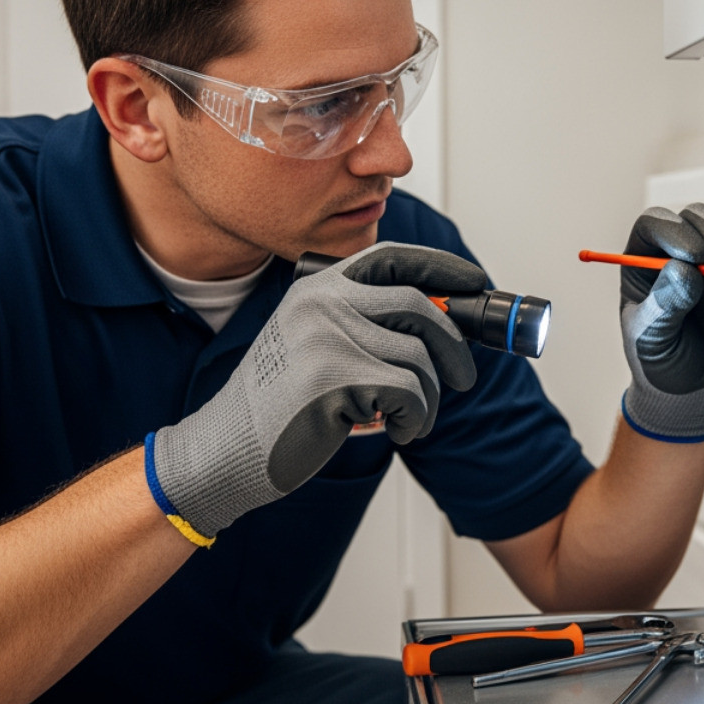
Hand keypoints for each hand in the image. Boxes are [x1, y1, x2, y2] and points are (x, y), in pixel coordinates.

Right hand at [150, 243, 485, 538]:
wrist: (228, 446)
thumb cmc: (280, 402)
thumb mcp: (314, 342)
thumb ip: (363, 322)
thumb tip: (441, 317)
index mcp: (317, 286)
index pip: (392, 257)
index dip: (441, 267)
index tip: (475, 283)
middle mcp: (323, 302)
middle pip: (421, 306)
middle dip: (453, 346)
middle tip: (463, 377)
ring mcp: (328, 336)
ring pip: (420, 357)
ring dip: (428, 397)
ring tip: (410, 417)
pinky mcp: (336, 377)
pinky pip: (410, 391)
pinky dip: (416, 417)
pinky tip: (397, 429)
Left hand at [619, 204, 703, 440]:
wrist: (693, 390)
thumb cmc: (661, 363)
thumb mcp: (651, 340)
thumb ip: (664, 306)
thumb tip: (683, 272)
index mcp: (643, 262)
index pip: (655, 224)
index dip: (675, 231)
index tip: (695, 257)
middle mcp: (679, 253)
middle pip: (699, 217)